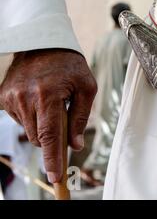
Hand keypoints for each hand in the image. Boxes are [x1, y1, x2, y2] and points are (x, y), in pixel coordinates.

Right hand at [0, 49, 96, 182]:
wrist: (44, 43)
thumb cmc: (70, 65)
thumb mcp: (86, 87)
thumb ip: (80, 117)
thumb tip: (75, 145)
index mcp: (48, 94)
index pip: (49, 135)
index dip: (53, 158)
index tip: (56, 176)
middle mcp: (25, 97)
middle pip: (39, 137)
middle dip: (53, 137)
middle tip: (63, 116)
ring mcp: (11, 97)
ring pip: (29, 131)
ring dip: (42, 126)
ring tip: (52, 102)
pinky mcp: (3, 97)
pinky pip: (20, 120)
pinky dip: (32, 117)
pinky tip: (40, 99)